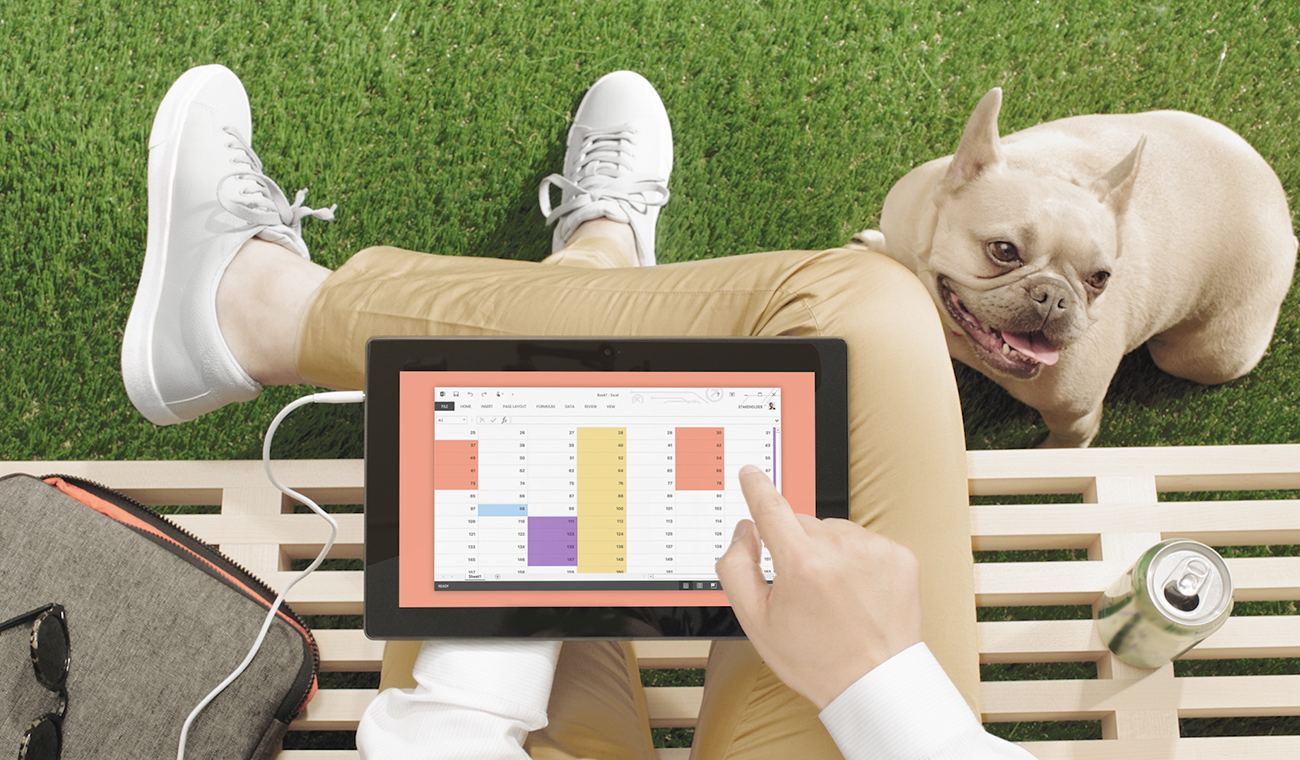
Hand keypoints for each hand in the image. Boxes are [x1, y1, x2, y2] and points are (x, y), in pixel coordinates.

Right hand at [715, 465, 923, 709]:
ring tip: (834, 594)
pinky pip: (864, 541)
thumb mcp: (756, 622)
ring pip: (834, 530)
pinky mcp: (900, 555)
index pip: (770, 507)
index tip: (750, 473)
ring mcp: (875, 549)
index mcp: (801, 564)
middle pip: (801, 523)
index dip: (756, 487)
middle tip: (802, 588)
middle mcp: (840, 548)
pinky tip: (857, 591)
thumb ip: (736, 567)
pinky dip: (857, 558)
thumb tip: (744, 531)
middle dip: (795, 545)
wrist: (876, 683)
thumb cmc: (816, 659)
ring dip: (827, 551)